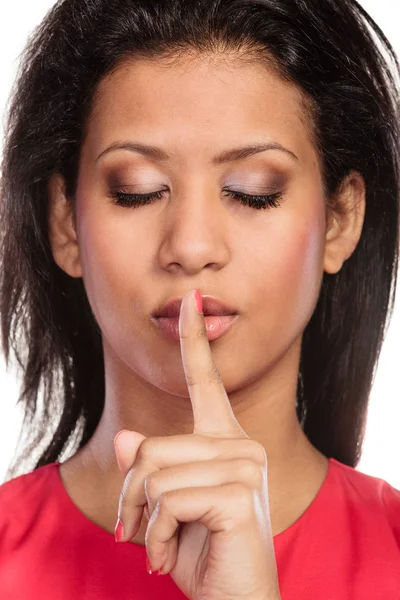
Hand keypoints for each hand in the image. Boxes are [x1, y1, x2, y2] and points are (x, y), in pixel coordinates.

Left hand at [114, 289, 281, 599]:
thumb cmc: (203, 550)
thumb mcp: (164, 507)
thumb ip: (148, 468)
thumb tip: (128, 439)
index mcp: (224, 439)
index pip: (207, 381)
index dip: (195, 340)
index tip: (192, 300)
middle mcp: (240, 444)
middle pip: (149, 447)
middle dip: (131, 498)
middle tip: (139, 532)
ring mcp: (243, 467)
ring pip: (152, 473)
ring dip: (143, 522)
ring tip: (161, 547)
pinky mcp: (238, 494)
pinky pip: (167, 500)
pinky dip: (156, 538)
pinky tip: (171, 557)